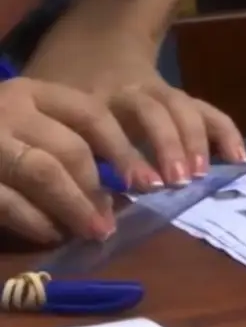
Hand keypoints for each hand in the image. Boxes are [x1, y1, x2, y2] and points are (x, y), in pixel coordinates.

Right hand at [0, 77, 151, 243]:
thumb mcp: (32, 126)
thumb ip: (71, 144)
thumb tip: (127, 184)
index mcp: (32, 92)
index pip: (91, 115)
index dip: (124, 151)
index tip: (149, 183)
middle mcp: (7, 108)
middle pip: (71, 148)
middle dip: (98, 189)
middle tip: (112, 221)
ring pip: (44, 172)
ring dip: (74, 207)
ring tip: (94, 231)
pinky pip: (7, 199)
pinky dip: (35, 221)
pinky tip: (53, 234)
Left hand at [24, 35, 245, 188]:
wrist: (97, 46)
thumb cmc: (70, 97)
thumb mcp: (57, 116)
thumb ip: (73, 148)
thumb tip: (88, 197)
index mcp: (95, 98)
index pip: (110, 123)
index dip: (126, 154)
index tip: (138, 185)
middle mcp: (131, 91)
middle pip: (152, 110)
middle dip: (167, 145)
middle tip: (174, 181)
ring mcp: (161, 92)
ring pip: (183, 107)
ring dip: (195, 142)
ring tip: (201, 175)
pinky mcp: (183, 98)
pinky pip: (208, 112)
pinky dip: (226, 133)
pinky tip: (239, 159)